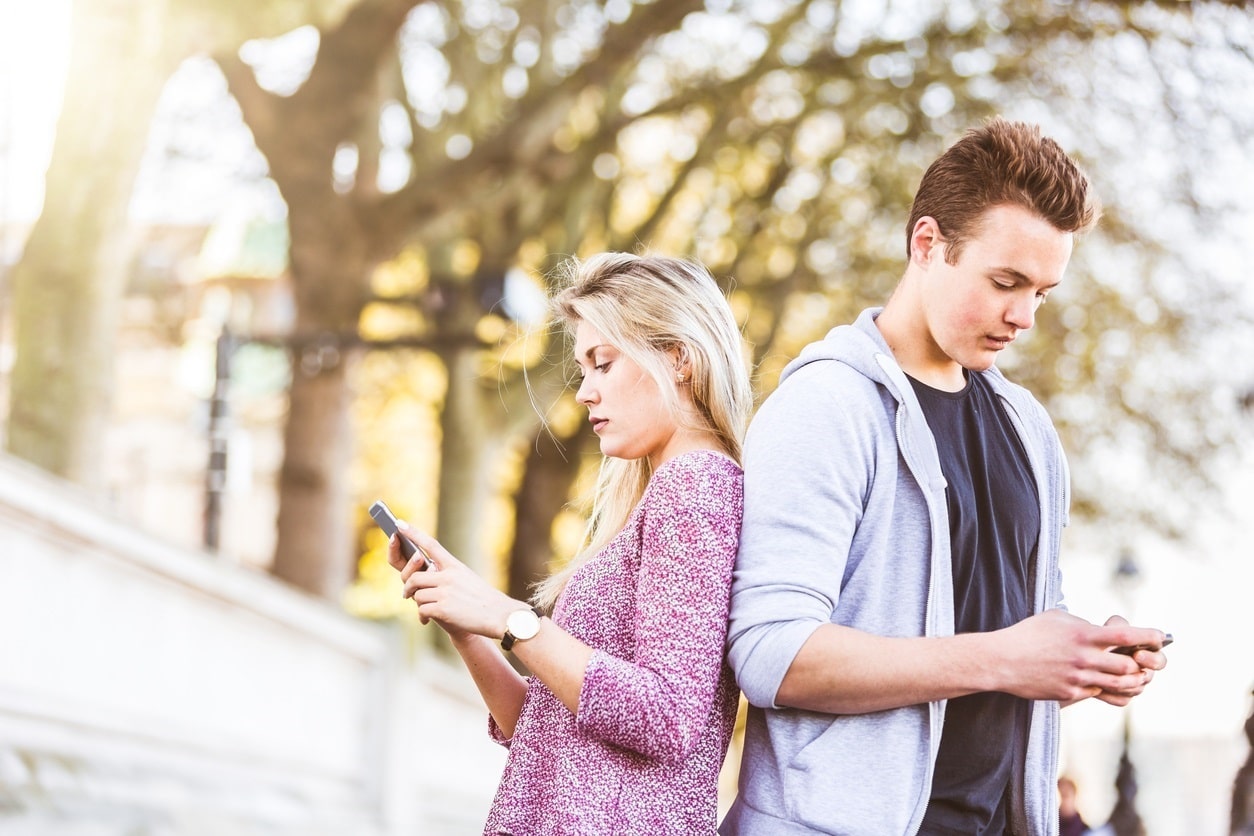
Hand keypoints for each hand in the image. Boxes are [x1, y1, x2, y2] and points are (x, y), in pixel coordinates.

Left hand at [388, 524, 523, 638]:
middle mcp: (448, 576)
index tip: (399, 524)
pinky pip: (422, 610)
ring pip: (417, 595)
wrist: (500, 616)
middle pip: (414, 576)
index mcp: (455, 566)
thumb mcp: (468, 580)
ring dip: (418, 604)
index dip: (414, 534)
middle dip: (408, 587)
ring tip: (426, 611)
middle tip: (407, 594)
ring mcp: (445, 592)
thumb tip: (427, 579)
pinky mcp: (443, 609)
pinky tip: (428, 620)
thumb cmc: (484, 600)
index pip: (431, 545)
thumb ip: (447, 577)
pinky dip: (422, 617)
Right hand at [990, 609, 1167, 703]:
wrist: (1002, 660)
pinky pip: (1097, 694)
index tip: (1160, 637)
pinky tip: (1100, 682)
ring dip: (1130, 681)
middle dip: (1140, 664)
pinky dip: (1104, 688)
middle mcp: (1085, 658)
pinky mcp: (1070, 693)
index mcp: (1083, 635)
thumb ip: (1083, 625)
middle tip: (1141, 660)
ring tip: (1131, 676)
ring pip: (1119, 685)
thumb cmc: (1028, 634)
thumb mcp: (1057, 619)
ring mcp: (1078, 678)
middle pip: (1129, 666)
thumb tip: (1100, 631)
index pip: (1127, 637)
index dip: (1150, 636)